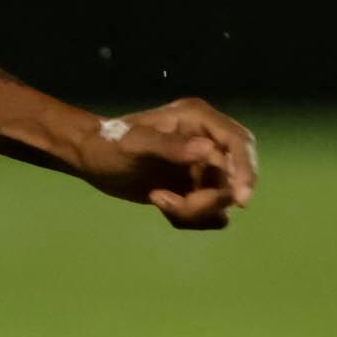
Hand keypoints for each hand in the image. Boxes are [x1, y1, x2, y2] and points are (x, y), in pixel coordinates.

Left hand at [76, 97, 256, 229]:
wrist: (90, 159)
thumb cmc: (107, 143)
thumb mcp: (133, 143)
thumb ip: (169, 146)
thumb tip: (209, 150)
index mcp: (199, 120)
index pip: (239, 143)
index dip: (247, 170)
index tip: (241, 199)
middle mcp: (209, 141)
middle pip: (234, 178)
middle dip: (207, 200)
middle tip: (167, 204)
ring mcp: (205, 166)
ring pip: (222, 200)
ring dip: (194, 210)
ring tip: (156, 199)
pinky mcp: (196, 187)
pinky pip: (208, 213)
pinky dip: (188, 217)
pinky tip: (158, 201)